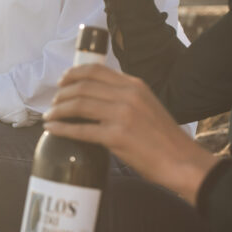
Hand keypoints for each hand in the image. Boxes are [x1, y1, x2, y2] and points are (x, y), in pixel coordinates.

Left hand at [43, 63, 217, 203]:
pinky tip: (52, 129)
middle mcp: (128, 96)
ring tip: (50, 116)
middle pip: (82, 86)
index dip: (73, 73)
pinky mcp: (117, 137)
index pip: (96, 70)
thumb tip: (99, 97)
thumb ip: (126, 97)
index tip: (62, 81)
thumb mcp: (148, 106)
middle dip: (61, 94)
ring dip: (58, 110)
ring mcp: (122, 115)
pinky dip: (61, 128)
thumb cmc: (164, 138)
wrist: (182, 162)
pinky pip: (81, 130)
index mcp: (135, 85)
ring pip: (78, 105)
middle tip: (54, 103)